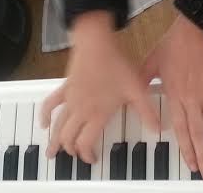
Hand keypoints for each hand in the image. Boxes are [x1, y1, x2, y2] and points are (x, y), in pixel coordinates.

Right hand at [39, 11, 160, 163]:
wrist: (97, 43)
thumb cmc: (116, 64)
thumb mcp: (137, 89)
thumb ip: (147, 112)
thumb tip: (158, 129)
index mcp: (97, 115)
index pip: (86, 143)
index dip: (86, 155)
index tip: (91, 159)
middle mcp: (81, 111)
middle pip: (69, 138)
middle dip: (70, 151)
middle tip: (75, 157)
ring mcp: (71, 100)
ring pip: (58, 126)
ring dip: (55, 140)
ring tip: (51, 152)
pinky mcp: (65, 87)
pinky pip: (50, 104)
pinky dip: (45, 116)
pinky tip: (44, 124)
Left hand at [142, 13, 202, 179]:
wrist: (193, 27)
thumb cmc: (172, 44)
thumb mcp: (151, 64)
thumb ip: (143, 82)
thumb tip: (132, 93)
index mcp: (175, 97)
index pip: (181, 130)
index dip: (187, 150)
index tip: (192, 166)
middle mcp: (192, 99)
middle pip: (199, 133)